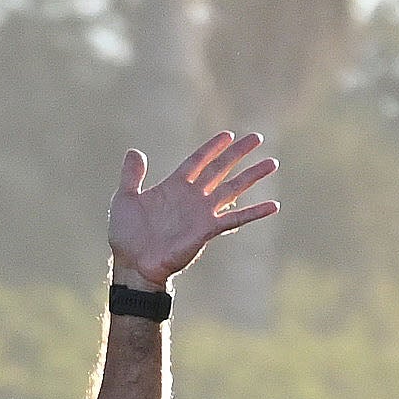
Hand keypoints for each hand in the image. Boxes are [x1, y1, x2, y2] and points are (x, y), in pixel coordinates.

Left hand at [105, 131, 280, 289]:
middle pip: (220, 169)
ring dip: (252, 176)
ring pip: (232, 189)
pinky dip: (254, 212)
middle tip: (257, 138)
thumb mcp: (125, 198)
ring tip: (272, 163)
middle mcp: (192, 197)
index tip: (229, 135)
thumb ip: (131, 175)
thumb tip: (135, 151)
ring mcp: (201, 213)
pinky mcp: (207, 230)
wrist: (133, 264)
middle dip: (238, 154)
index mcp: (174, 187)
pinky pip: (235, 219)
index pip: (198, 161)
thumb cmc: (126, 235)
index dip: (212, 148)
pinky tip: (273, 205)